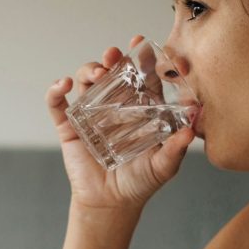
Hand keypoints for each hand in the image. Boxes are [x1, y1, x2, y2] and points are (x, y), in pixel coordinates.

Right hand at [45, 35, 195, 210]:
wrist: (111, 204)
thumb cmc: (140, 182)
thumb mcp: (163, 166)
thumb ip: (176, 148)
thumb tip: (192, 130)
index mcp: (139, 109)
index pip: (141, 77)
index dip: (141, 59)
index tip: (141, 44)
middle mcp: (114, 106)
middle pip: (112, 73)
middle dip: (112, 59)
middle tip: (114, 55)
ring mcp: (90, 115)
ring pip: (86, 82)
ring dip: (88, 70)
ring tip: (95, 73)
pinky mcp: (69, 127)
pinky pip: (58, 104)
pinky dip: (56, 91)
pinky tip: (63, 84)